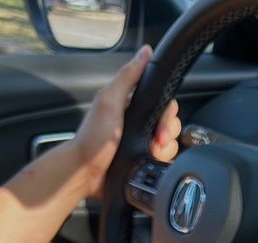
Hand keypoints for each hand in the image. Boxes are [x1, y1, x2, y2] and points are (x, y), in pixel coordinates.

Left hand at [71, 46, 181, 197]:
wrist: (86, 174)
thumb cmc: (93, 138)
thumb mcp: (109, 101)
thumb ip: (127, 77)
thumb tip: (145, 52)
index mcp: (134, 106)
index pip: (164, 104)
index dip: (168, 114)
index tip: (160, 126)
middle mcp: (141, 125)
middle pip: (171, 124)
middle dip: (168, 134)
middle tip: (156, 143)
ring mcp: (143, 145)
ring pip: (170, 144)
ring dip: (165, 151)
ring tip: (150, 155)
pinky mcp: (144, 163)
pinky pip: (164, 162)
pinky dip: (161, 163)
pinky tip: (151, 164)